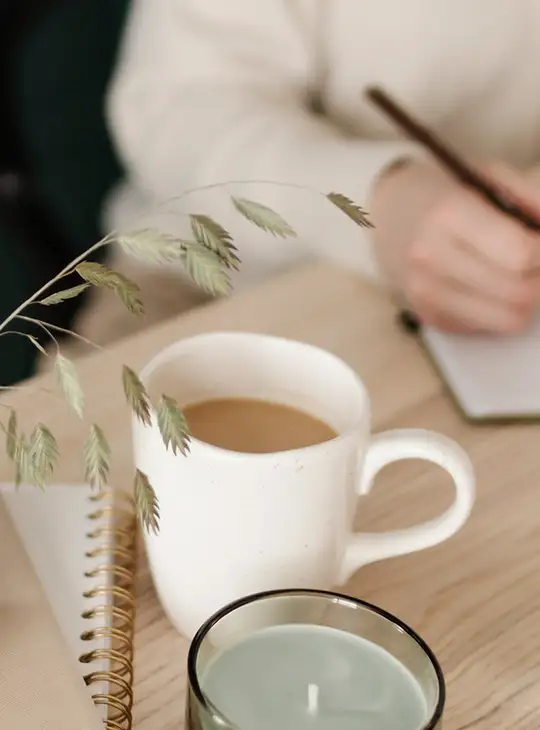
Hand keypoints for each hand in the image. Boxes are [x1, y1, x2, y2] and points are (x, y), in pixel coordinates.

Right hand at [371, 159, 539, 332]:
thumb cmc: (446, 194)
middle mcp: (431, 258)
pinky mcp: (430, 317)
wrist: (390, 217)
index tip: (539, 240)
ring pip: (509, 319)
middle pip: (519, 292)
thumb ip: (532, 202)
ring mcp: (426, 293)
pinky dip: (501, 309)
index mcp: (448, 215)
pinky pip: (489, 327)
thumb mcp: (491, 176)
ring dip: (527, 300)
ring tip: (520, 275)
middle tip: (536, 262)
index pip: (521, 255)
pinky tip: (490, 285)